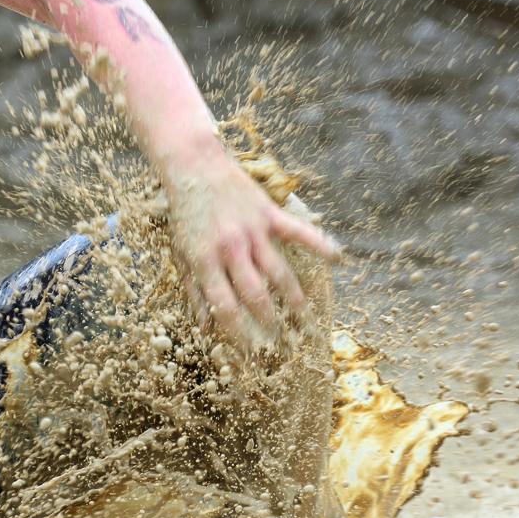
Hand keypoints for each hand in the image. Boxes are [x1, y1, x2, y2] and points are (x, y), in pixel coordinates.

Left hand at [165, 154, 339, 346]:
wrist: (194, 166)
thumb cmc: (185, 213)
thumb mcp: (181, 253)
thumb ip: (194, 290)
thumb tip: (204, 329)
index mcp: (204, 261)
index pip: (225, 306)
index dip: (238, 333)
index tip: (251, 352)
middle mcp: (230, 249)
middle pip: (256, 294)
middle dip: (269, 321)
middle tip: (281, 341)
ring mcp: (252, 230)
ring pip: (279, 271)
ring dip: (294, 298)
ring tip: (305, 318)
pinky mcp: (268, 213)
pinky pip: (297, 232)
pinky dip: (319, 244)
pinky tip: (337, 258)